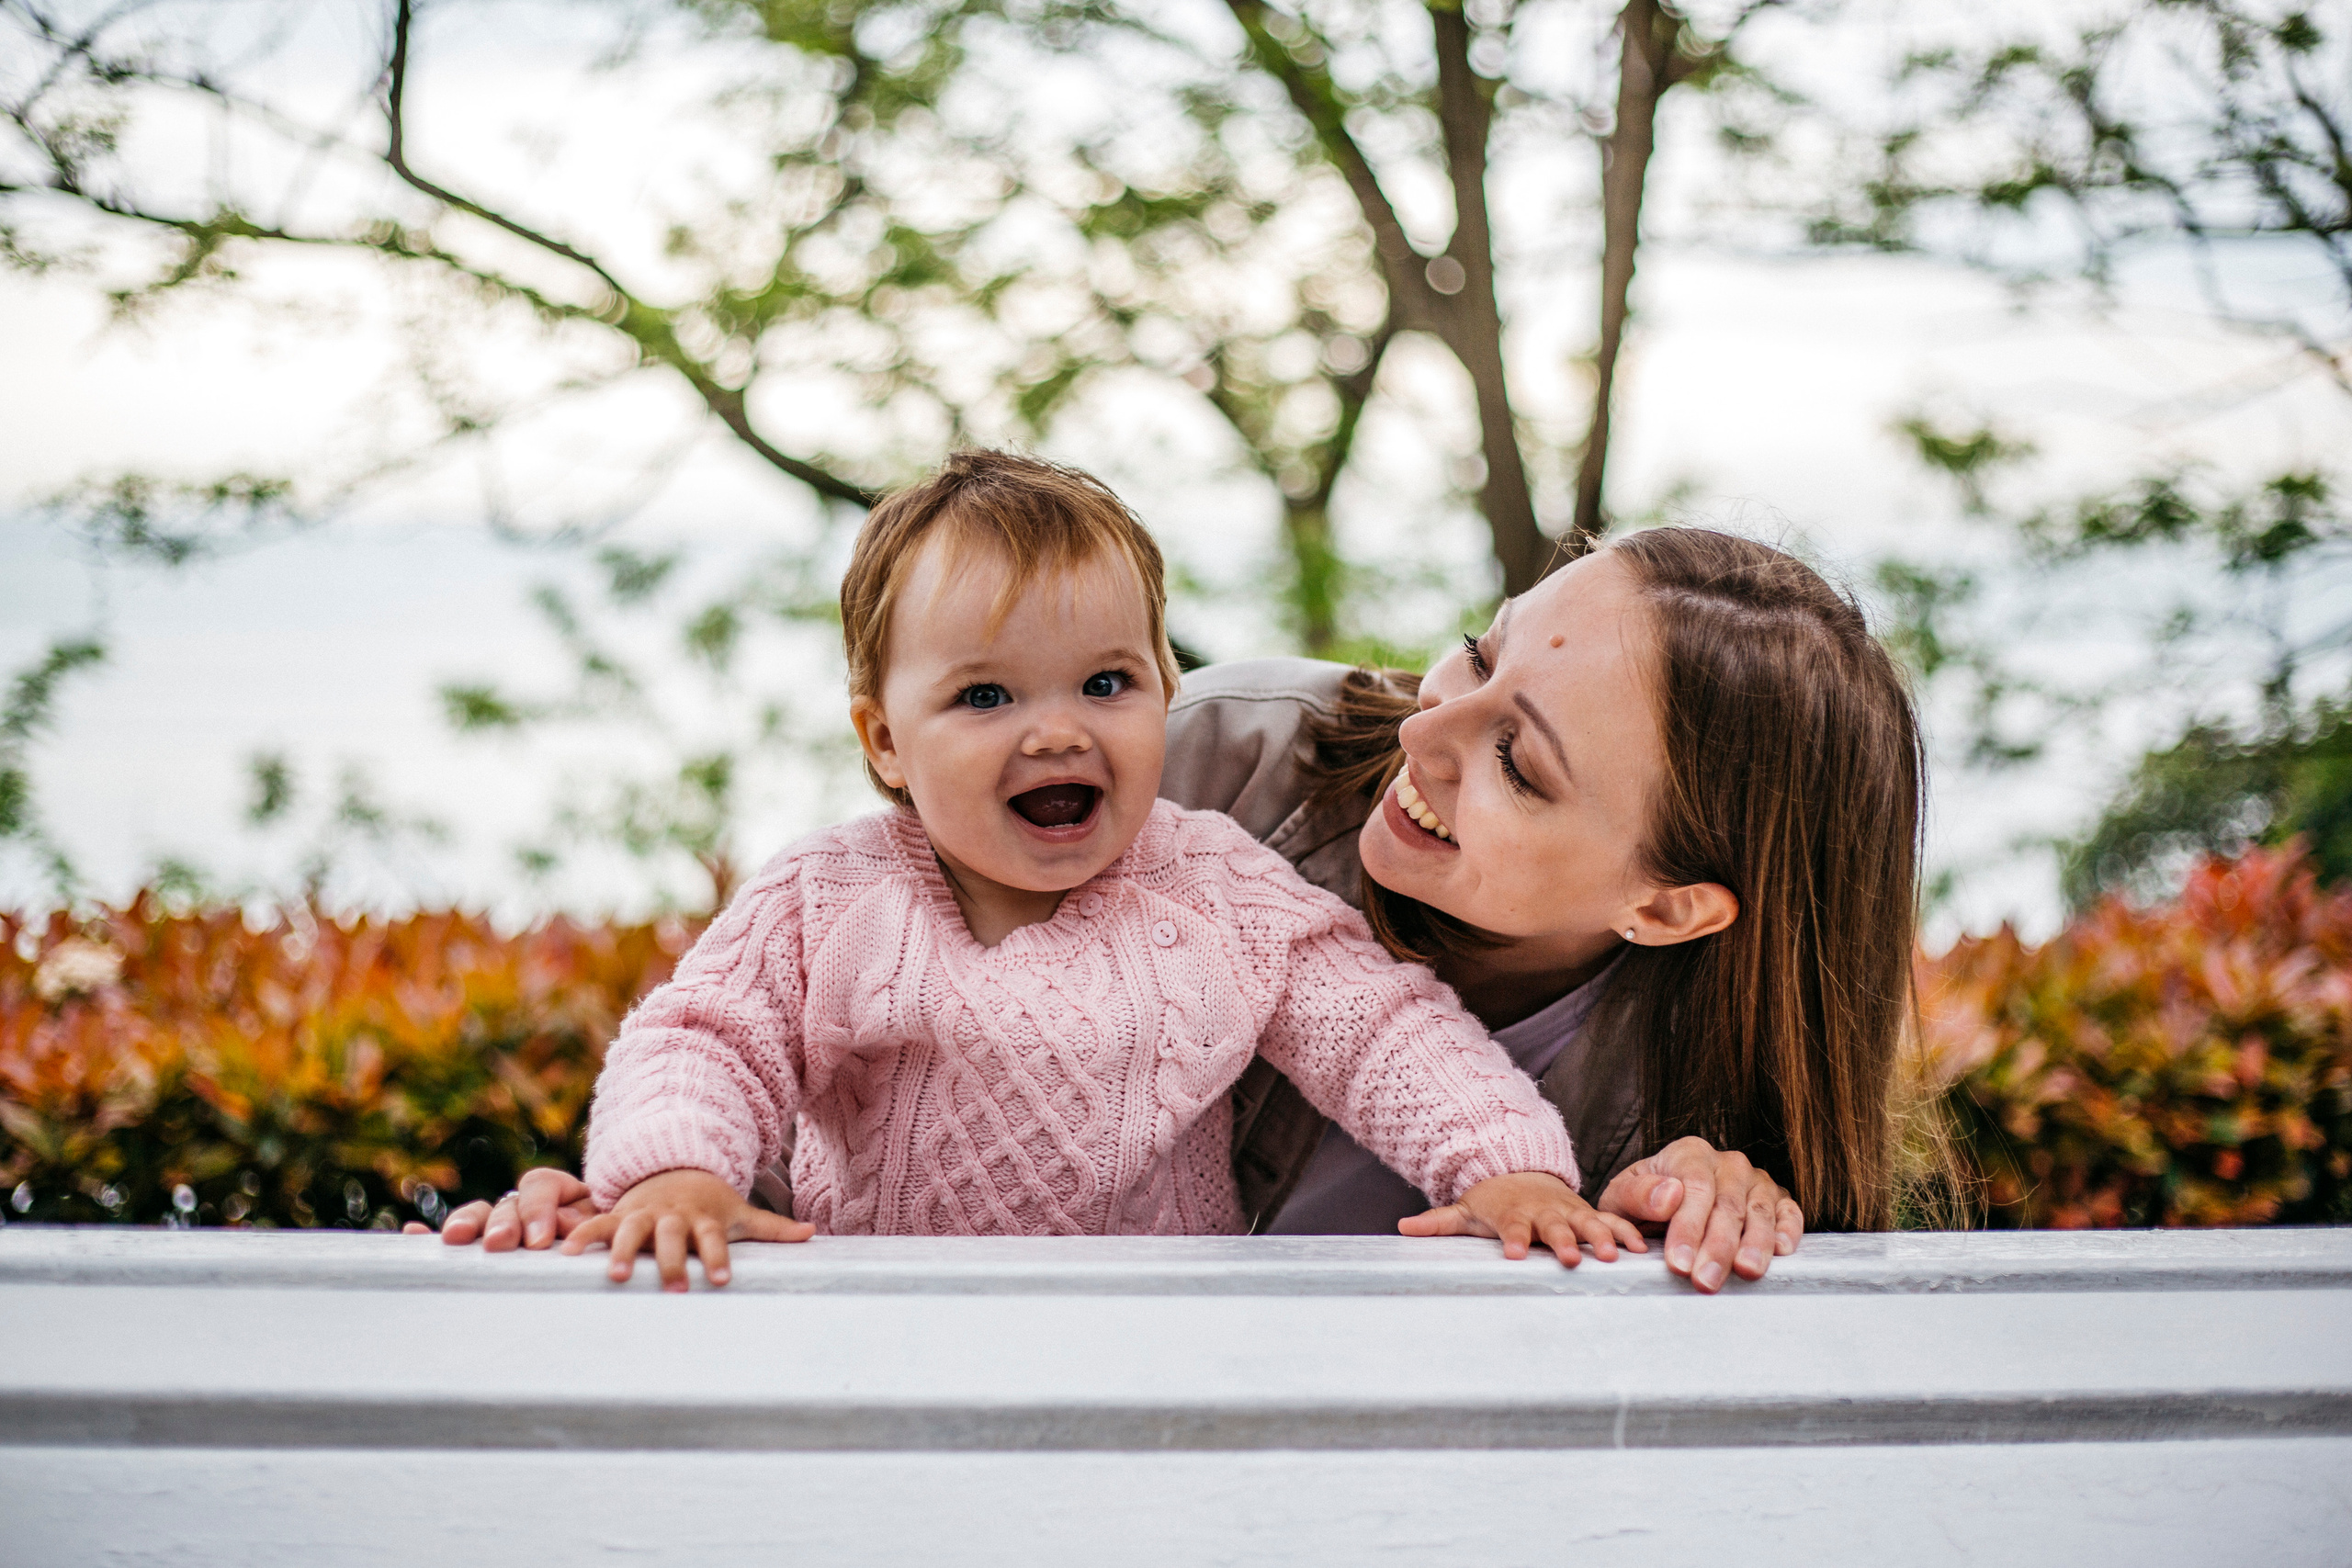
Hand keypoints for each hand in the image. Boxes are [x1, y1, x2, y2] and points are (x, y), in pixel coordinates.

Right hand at [402, 1167, 598, 1249]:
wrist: (610, 1262)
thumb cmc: (609, 1244)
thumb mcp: (607, 1229)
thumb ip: (591, 1223)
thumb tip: (567, 1222)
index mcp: (561, 1195)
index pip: (541, 1185)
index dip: (539, 1209)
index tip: (539, 1240)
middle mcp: (527, 1206)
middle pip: (506, 1202)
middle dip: (501, 1222)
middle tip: (498, 1243)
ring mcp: (502, 1225)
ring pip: (480, 1216)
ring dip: (467, 1225)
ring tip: (454, 1239)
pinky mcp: (482, 1248)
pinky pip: (456, 1239)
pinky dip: (431, 1235)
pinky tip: (411, 1233)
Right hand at [559, 1168, 814, 1290]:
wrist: (675, 1168)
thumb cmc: (711, 1204)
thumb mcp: (740, 1213)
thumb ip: (773, 1229)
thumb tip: (812, 1234)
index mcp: (704, 1218)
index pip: (715, 1238)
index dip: (718, 1256)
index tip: (723, 1280)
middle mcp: (673, 1215)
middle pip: (673, 1236)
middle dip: (673, 1260)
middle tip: (674, 1288)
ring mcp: (645, 1213)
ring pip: (632, 1229)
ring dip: (622, 1251)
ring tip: (614, 1276)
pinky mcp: (619, 1213)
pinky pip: (597, 1223)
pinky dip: (581, 1236)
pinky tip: (564, 1255)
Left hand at [1397, 1170, 1645, 1266]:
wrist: (1521, 1169)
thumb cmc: (1493, 1200)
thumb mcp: (1465, 1209)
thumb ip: (1439, 1222)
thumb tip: (1403, 1227)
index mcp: (1513, 1213)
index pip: (1511, 1228)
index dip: (1513, 1240)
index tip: (1513, 1255)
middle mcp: (1543, 1212)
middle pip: (1553, 1228)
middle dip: (1563, 1241)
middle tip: (1571, 1259)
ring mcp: (1568, 1211)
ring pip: (1587, 1223)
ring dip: (1600, 1238)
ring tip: (1613, 1256)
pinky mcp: (1588, 1212)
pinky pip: (1610, 1221)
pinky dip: (1625, 1231)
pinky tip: (1639, 1249)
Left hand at [1596, 1136, 1803, 1293]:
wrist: (1663, 1204)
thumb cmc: (1641, 1202)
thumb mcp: (1621, 1196)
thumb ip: (1637, 1194)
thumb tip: (1669, 1197)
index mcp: (1689, 1154)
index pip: (1694, 1188)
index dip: (1688, 1227)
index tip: (1678, 1262)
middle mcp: (1728, 1164)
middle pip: (1727, 1205)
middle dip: (1716, 1247)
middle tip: (1705, 1281)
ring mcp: (1756, 1182)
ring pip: (1760, 1212)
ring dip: (1754, 1245)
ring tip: (1745, 1272)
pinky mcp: (1778, 1201)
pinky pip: (1789, 1213)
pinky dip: (1788, 1230)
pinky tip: (1781, 1251)